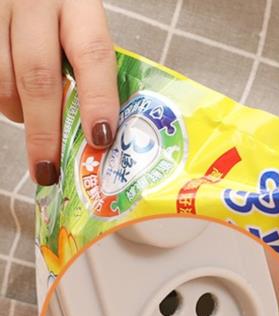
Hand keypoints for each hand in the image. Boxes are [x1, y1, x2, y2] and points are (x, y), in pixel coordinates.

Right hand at [0, 0, 117, 185]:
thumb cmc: (60, 8)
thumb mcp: (82, 22)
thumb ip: (90, 65)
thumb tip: (101, 133)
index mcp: (78, 2)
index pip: (93, 54)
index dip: (98, 100)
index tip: (100, 138)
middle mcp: (34, 1)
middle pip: (38, 75)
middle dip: (45, 130)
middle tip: (48, 169)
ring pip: (2, 76)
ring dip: (17, 113)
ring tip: (30, 128)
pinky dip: (0, 95)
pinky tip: (13, 102)